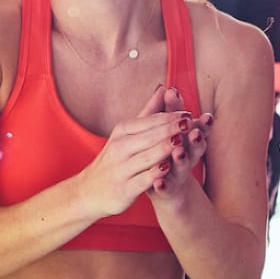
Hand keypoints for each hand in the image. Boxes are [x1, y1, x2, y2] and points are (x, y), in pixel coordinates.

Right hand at [80, 85, 204, 215]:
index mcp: (122, 132)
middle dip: (170, 129)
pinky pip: (141, 179)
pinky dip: (154, 173)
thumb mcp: (127, 133)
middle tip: (189, 122)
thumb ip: (148, 113)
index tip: (188, 114)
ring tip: (182, 141)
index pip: (149, 122)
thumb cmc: (115, 159)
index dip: (169, 118)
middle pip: (149, 136)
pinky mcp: (123, 189)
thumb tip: (163, 88)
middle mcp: (120, 148)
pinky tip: (167, 168)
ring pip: (147, 156)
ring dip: (164, 148)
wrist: (90, 191)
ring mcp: (121, 168)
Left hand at [147, 85, 211, 198]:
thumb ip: (169, 113)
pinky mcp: (168, 193)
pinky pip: (166, 189)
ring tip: (178, 151)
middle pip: (193, 148)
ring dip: (181, 159)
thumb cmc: (168, 159)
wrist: (170, 196)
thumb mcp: (167, 135)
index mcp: (185, 144)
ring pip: (182, 168)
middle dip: (194, 138)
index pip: (193, 130)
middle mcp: (185, 160)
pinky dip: (163, 185)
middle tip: (195, 129)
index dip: (196, 122)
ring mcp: (178, 178)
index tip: (203, 113)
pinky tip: (158, 182)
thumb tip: (168, 87)